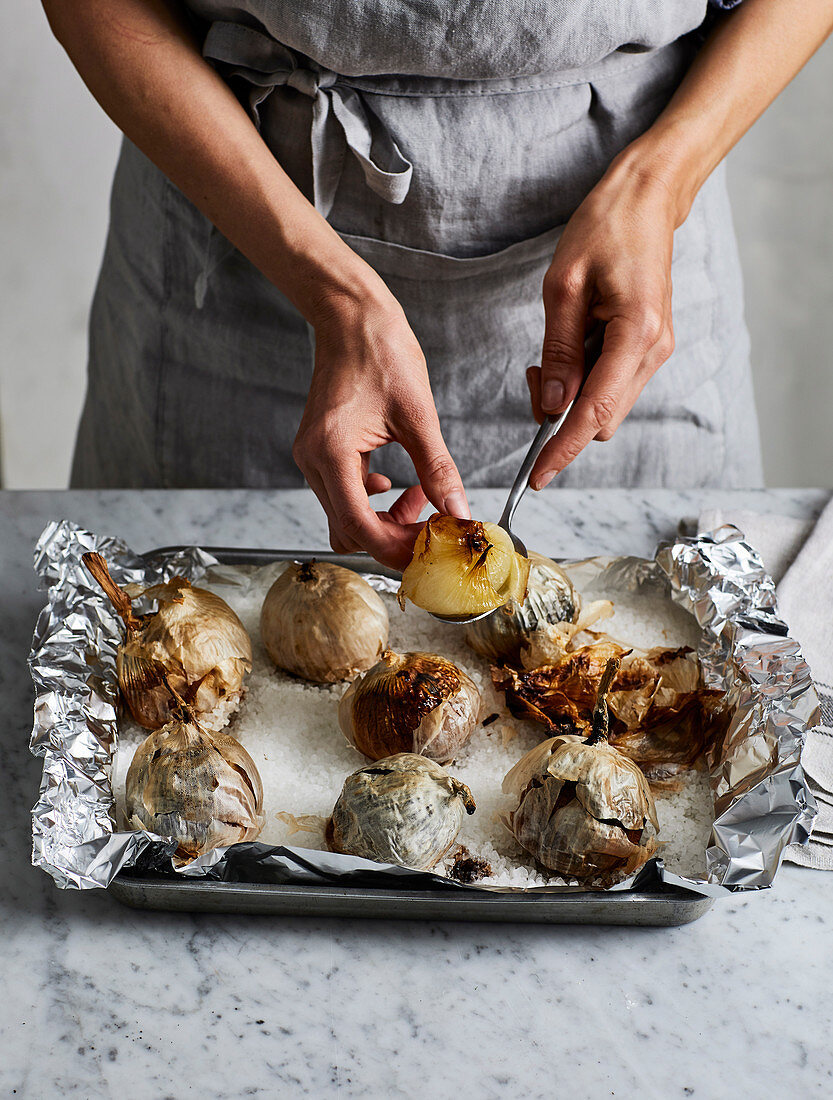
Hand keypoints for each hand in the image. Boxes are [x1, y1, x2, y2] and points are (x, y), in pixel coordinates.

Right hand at [293, 292, 469, 569]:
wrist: (352, 318)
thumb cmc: (381, 352)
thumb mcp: (419, 415)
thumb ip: (437, 469)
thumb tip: (458, 511)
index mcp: (331, 452)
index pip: (357, 525)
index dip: (394, 546)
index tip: (429, 547)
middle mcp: (313, 461)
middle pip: (349, 530)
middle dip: (392, 538)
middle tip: (433, 527)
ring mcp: (313, 458)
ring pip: (346, 517)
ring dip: (385, 521)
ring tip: (423, 499)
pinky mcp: (321, 452)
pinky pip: (344, 495)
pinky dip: (374, 503)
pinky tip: (401, 485)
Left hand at [526, 157, 678, 487]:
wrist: (646, 199)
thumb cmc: (605, 228)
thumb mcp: (564, 286)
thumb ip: (559, 351)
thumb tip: (552, 405)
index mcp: (637, 334)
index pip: (595, 412)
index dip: (562, 449)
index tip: (536, 476)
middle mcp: (654, 350)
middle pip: (601, 418)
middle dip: (560, 417)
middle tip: (533, 374)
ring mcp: (655, 351)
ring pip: (606, 405)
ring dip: (572, 397)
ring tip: (549, 357)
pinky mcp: (648, 346)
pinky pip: (611, 384)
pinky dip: (584, 381)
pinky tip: (570, 349)